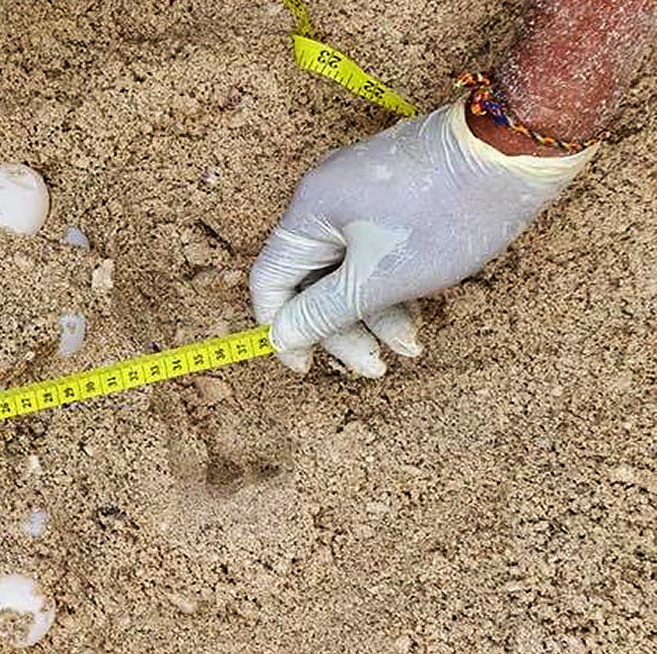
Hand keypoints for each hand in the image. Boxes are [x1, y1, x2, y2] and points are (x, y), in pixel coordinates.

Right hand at [250, 99, 593, 376]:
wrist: (518, 149)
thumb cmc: (447, 212)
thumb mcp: (379, 279)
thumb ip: (323, 312)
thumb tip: (281, 336)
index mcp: (310, 209)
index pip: (270, 279)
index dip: (282, 328)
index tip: (306, 366)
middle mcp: (327, 196)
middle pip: (314, 279)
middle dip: (344, 328)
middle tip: (375, 367)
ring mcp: (362, 192)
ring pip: (350, 268)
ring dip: (375, 313)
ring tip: (412, 344)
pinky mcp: (395, 194)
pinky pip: (376, 248)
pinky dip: (391, 283)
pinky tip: (418, 309)